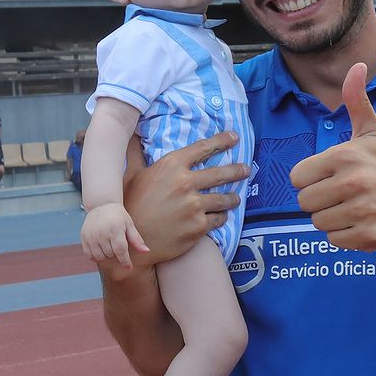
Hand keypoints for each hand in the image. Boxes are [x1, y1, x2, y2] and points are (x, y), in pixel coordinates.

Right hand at [81, 203, 147, 267]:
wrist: (100, 205)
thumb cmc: (118, 216)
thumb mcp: (129, 225)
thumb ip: (136, 239)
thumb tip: (146, 252)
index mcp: (115, 229)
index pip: (121, 251)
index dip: (125, 261)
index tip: (129, 267)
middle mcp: (102, 233)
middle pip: (110, 254)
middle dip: (116, 254)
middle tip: (117, 245)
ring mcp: (91, 236)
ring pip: (100, 257)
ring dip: (106, 256)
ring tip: (109, 247)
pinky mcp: (84, 237)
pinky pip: (89, 255)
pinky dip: (95, 257)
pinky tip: (100, 250)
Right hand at [117, 131, 246, 270]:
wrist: (133, 242)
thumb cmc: (130, 206)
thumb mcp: (130, 175)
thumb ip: (136, 153)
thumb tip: (133, 133)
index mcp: (171, 166)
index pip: (203, 148)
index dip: (221, 141)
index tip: (234, 137)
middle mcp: (185, 183)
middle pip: (221, 173)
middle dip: (237, 170)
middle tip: (246, 169)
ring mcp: (194, 206)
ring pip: (224, 198)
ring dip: (232, 198)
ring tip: (236, 198)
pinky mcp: (199, 226)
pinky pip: (219, 219)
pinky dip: (221, 217)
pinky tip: (222, 216)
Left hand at [290, 63, 375, 251]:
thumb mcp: (372, 133)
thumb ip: (356, 101)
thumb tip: (358, 65)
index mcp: (344, 157)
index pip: (297, 177)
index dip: (312, 179)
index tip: (333, 177)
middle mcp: (352, 183)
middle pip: (304, 202)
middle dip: (320, 200)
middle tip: (344, 195)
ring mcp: (361, 211)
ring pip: (317, 222)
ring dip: (332, 218)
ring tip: (354, 208)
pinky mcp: (368, 236)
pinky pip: (334, 240)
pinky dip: (345, 235)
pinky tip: (363, 222)